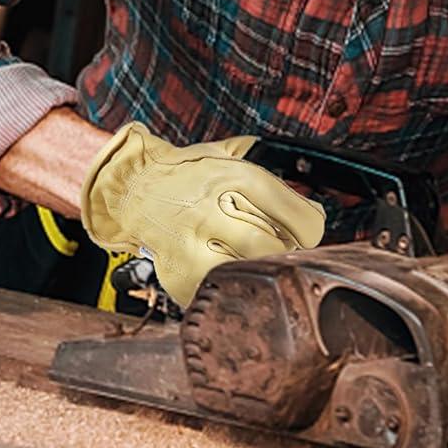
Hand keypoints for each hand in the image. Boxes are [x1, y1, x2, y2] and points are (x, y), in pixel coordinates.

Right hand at [80, 122, 325, 306]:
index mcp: (234, 177)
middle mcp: (213, 209)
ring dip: (259, 274)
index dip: (311, 229)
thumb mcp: (231, 156)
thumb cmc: (187, 172)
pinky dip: (227, 289)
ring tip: (257, 266)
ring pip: (246, 273)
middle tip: (284, 253)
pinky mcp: (177, 270)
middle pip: (273, 248)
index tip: (308, 234)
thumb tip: (316, 211)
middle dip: (286, 254)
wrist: (131, 185)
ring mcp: (192, 242)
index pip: (295, 214)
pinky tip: (228, 277)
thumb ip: (271, 180)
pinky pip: (215, 290)